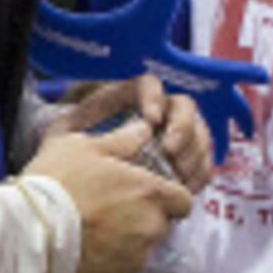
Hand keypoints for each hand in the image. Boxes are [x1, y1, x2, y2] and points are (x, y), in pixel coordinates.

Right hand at [24, 120, 193, 272]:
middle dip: (143, 218)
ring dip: (127, 241)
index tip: (148, 193)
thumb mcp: (83, 146)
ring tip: (93, 231)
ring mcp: (136, 259)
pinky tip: (85, 250)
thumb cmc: (56, 183)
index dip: (169, 197)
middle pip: (161, 225)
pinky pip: (123, 269)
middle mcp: (151, 228)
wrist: (27, 234)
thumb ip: (122, 139)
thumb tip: (144, 129)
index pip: (184, 201)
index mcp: (150, 193)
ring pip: (142, 249)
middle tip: (110, 209)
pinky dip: (110, 261)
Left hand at [46, 75, 213, 193]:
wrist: (75, 176)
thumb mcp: (68, 132)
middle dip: (183, 127)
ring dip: (194, 153)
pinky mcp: (184, 158)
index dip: (154, 98)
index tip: (151, 120)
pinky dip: (200, 174)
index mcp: (128, 97)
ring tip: (179, 176)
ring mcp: (174, 134)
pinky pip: (204, 161)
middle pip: (184, 106)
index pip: (148, 84)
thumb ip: (89, 120)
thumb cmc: (69, 150)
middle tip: (170, 151)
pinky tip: (188, 188)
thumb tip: (129, 125)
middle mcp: (157, 110)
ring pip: (200, 133)